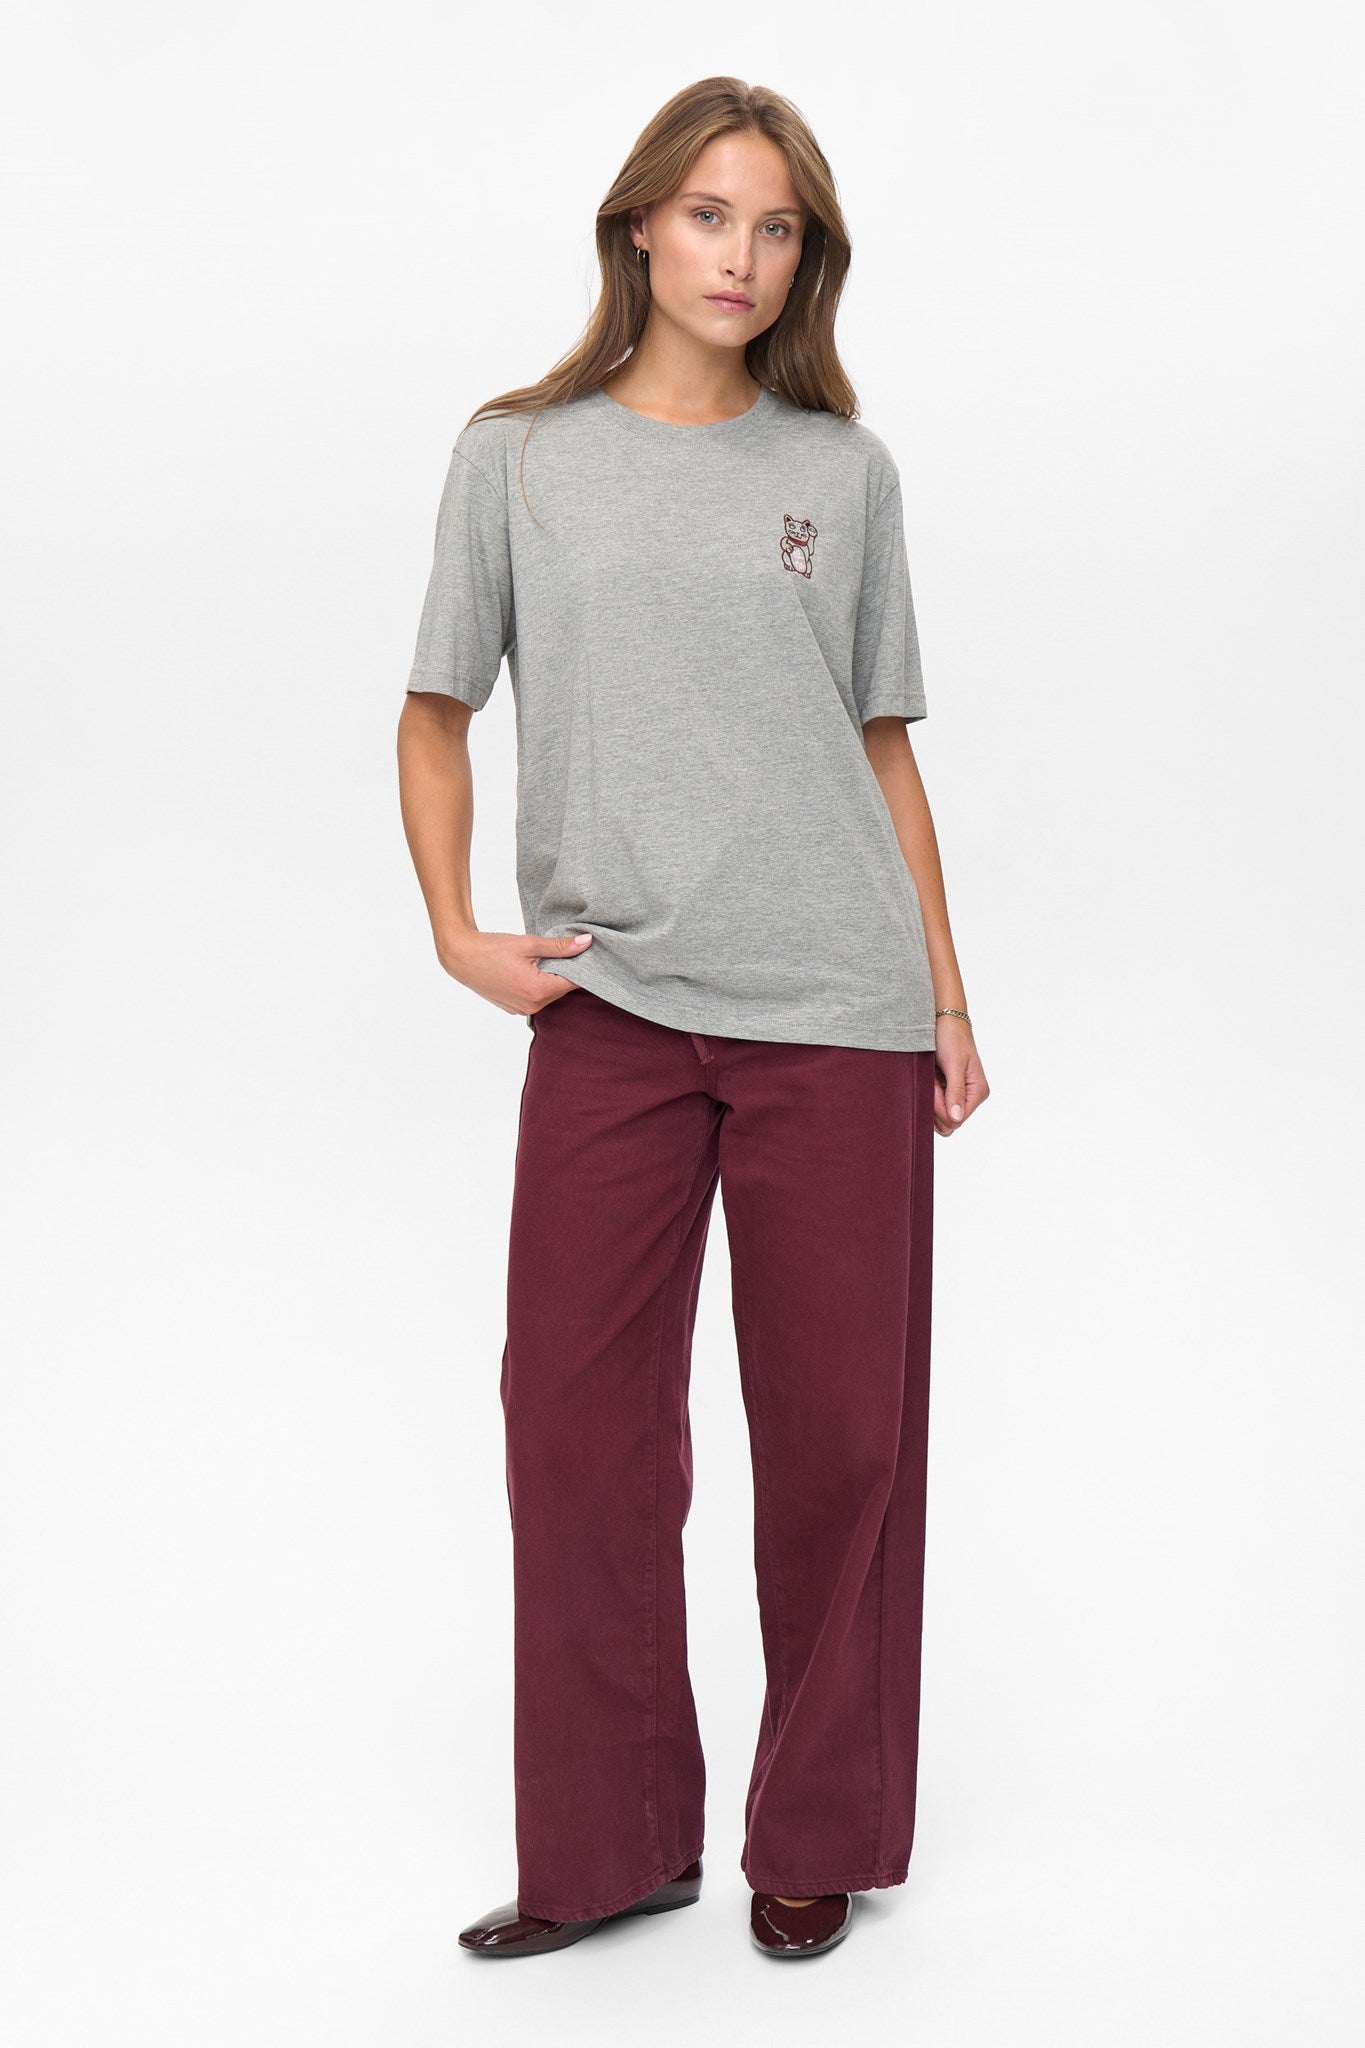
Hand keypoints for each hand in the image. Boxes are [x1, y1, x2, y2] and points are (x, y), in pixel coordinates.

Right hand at [438, 929, 593, 1016]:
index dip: (580, 966)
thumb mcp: (528, 944)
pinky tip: (529, 969)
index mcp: (537, 990)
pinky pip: (536, 998)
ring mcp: (522, 1010)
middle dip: (565, 971)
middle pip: (562, 989)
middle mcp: (532, 1006)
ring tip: (541, 959)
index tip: (582, 951)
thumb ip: (559, 946)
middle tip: (561, 950)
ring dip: (551, 978)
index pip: (574, 982)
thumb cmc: (492, 948)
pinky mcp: (514, 1009)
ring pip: (549, 994)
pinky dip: (538, 985)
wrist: (461, 957)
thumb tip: (586, 942)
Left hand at [933, 1017, 988, 1135]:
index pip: (956, 1120)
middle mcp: (970, 1097)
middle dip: (934, 1105)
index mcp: (978, 1092)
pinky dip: (927, 1094)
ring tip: (931, 1077)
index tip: (934, 1087)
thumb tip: (956, 1118)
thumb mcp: (954, 1064)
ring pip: (939, 1116)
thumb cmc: (952, 1037)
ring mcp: (958, 1095)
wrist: (943, 1019)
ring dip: (930, 1099)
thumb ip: (955, 1092)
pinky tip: (930, 1078)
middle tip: (931, 1080)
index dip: (940, 1108)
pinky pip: (934, 1105)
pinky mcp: (946, 1091)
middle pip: (948, 1122)